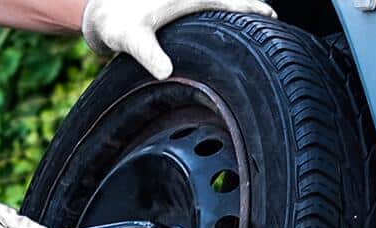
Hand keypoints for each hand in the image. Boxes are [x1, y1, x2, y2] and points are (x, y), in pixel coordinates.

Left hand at [82, 0, 276, 78]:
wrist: (100, 14)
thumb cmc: (117, 24)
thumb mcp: (131, 38)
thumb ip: (148, 53)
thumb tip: (165, 72)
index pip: (232, 2)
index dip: (254, 9)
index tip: (273, 18)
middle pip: (232, 3)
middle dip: (252, 13)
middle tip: (274, 30)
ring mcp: (187, 3)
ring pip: (222, 8)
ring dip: (238, 17)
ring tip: (258, 35)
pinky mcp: (180, 11)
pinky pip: (209, 13)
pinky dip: (222, 20)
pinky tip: (226, 37)